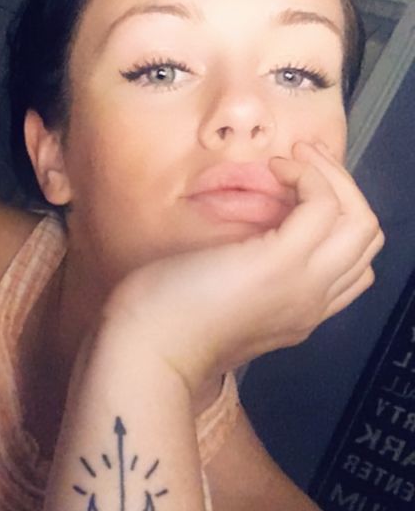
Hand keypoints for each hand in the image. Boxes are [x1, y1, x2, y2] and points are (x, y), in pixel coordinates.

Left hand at [103, 141, 383, 396]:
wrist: (146, 351)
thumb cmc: (165, 320)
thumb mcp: (220, 297)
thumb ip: (248, 275)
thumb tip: (248, 237)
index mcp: (300, 312)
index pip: (353, 264)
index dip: (336, 219)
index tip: (298, 189)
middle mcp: (313, 302)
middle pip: (365, 239)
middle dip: (343, 190)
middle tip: (304, 161)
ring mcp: (303, 284)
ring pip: (360, 221)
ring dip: (332, 177)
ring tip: (294, 160)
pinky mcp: (280, 262)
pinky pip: (324, 205)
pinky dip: (308, 176)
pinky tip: (274, 169)